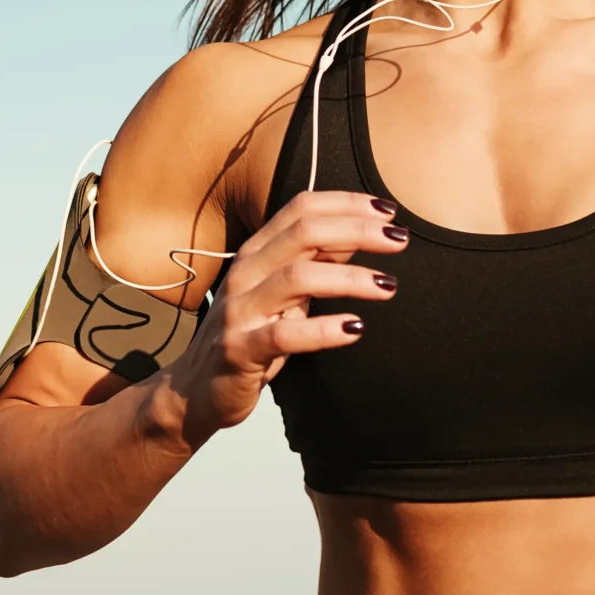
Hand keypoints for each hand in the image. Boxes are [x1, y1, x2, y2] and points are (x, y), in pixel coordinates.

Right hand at [174, 191, 404, 444]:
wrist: (195, 391)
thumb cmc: (248, 338)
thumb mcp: (281, 295)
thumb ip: (314, 264)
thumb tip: (360, 233)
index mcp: (255, 253)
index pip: (300, 208)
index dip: (346, 203)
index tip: (388, 210)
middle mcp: (245, 274)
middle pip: (303, 234)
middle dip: (356, 231)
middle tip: (400, 240)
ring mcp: (239, 311)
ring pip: (297, 278)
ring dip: (349, 277)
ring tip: (388, 286)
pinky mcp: (239, 351)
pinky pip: (285, 335)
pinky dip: (323, 329)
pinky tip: (355, 329)